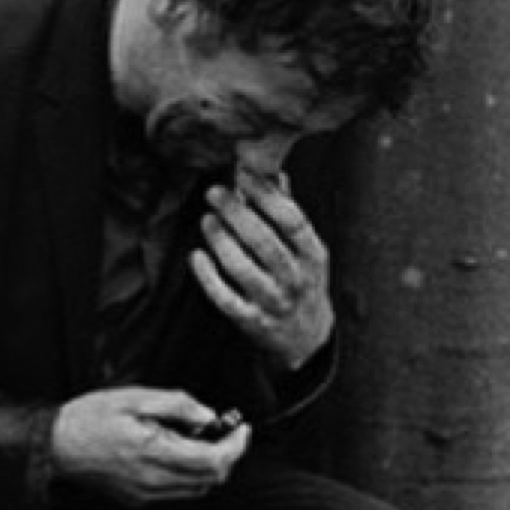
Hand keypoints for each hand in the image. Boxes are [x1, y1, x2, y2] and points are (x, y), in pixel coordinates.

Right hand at [51, 386, 249, 505]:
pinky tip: (172, 452)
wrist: (54, 446)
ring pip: (197, 488)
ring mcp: (145, 494)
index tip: (240, 428)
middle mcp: (153, 481)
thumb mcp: (134, 398)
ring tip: (195, 439)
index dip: (236, 445)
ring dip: (207, 466)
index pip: (214, 461)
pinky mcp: (137, 500)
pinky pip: (175, 492)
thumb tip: (208, 415)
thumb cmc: (89, 419)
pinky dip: (186, 474)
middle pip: (212, 479)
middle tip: (221, 429)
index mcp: (154, 453)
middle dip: (226, 454)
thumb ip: (176, 404)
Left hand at [190, 166, 332, 370]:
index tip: (243, 174)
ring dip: (220, 241)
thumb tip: (272, 172)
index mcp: (314, 254)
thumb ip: (288, 212)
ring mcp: (273, 302)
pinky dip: (208, 277)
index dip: (266, 195)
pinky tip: (195, 256)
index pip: (292, 220)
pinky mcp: (251, 322)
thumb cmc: (302, 281)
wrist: (306, 338)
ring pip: (242, 269)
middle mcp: (296, 279)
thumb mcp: (306, 249)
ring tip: (206, 220)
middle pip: (264, 241)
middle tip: (214, 193)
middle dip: (236, 213)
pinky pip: (225, 299)